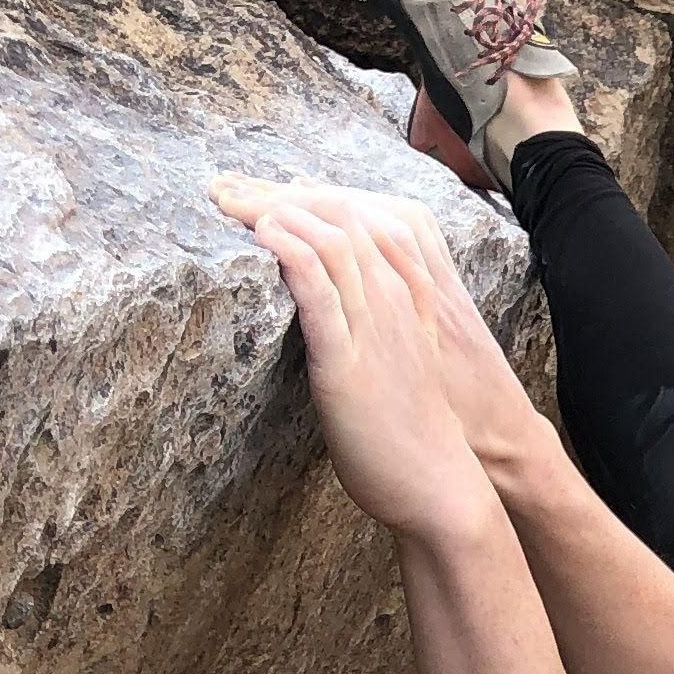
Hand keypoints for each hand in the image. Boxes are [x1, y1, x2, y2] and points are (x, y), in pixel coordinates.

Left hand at [210, 176, 508, 547]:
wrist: (444, 488)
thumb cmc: (416, 433)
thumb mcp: (402, 361)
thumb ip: (376, 327)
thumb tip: (334, 312)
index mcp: (406, 296)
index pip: (362, 215)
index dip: (310, 193)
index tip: (268, 189)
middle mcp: (393, 300)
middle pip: (341, 214)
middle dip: (280, 191)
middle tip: (229, 185)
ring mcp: (374, 328)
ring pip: (330, 240)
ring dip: (273, 209)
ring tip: (229, 201)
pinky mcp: (347, 363)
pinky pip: (319, 291)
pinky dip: (290, 253)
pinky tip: (263, 236)